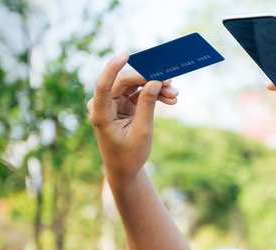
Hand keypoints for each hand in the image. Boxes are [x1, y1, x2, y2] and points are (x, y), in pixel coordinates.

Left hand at [87, 52, 178, 183]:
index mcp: (100, 113)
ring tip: (175, 94)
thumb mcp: (142, 131)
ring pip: (134, 86)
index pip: (104, 84)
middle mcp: (104, 104)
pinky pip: (139, 93)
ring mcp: (113, 103)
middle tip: (170, 81)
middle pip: (125, 82)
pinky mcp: (123, 105)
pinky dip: (154, 95)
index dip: (113, 67)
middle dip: (149, 80)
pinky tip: (170, 98)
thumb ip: (147, 105)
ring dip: (155, 88)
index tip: (126, 54)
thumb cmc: (129, 154)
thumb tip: (155, 81)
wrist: (125, 169)